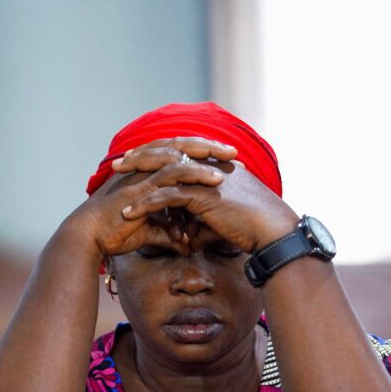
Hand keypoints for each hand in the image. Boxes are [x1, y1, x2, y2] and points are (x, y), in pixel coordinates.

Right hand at [68, 139, 235, 257]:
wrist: (89, 238)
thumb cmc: (113, 233)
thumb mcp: (147, 231)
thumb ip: (166, 232)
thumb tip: (183, 243)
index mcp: (145, 171)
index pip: (177, 154)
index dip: (200, 154)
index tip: (224, 159)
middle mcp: (144, 167)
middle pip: (182, 147)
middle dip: (209, 147)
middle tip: (234, 151)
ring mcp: (143, 174)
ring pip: (180, 156)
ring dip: (207, 157)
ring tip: (231, 160)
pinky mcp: (142, 186)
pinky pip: (173, 174)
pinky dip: (196, 175)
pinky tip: (214, 180)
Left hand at [113, 138, 297, 252]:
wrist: (273, 232)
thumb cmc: (255, 229)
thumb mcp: (223, 224)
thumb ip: (204, 225)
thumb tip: (189, 236)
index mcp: (217, 167)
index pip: (182, 155)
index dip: (159, 156)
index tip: (139, 161)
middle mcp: (211, 166)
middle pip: (168, 155)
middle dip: (142, 158)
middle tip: (119, 163)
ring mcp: (206, 179)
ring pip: (164, 173)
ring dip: (138, 177)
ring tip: (116, 183)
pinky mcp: (202, 195)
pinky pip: (168, 197)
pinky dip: (147, 205)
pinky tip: (130, 213)